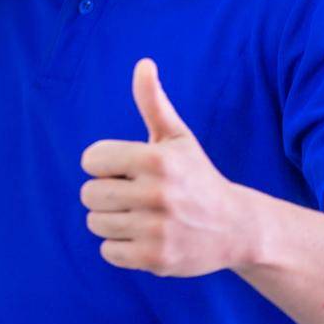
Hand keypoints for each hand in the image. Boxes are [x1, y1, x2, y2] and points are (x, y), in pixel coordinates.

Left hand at [79, 57, 251, 276]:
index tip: (124, 168)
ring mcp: (156, 229)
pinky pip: (108, 252)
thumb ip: (153, 102)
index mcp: (156, 160)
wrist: (234, 227)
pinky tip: (142, 237)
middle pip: (89, 193)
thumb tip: (143, 63)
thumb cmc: (197, 176)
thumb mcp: (178, 138)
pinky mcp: (156, 259)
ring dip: (110, 220)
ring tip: (137, 216)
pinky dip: (119, 247)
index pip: (91, 159)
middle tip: (130, 194)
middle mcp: (156, 194)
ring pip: (95, 223)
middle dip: (104, 193)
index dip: (104, 163)